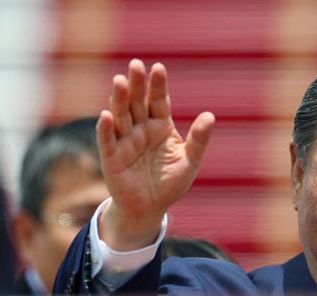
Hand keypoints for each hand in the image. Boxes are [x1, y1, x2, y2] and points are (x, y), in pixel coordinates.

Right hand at [97, 59, 214, 249]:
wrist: (151, 209)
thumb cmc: (170, 183)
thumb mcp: (190, 161)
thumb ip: (199, 140)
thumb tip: (210, 116)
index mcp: (160, 126)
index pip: (159, 101)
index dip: (158, 85)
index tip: (159, 68)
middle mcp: (141, 129)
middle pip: (138, 103)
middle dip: (137, 84)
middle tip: (136, 65)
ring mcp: (125, 141)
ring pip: (121, 116)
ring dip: (120, 99)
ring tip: (120, 81)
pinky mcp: (112, 157)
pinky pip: (108, 140)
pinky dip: (106, 128)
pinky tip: (106, 114)